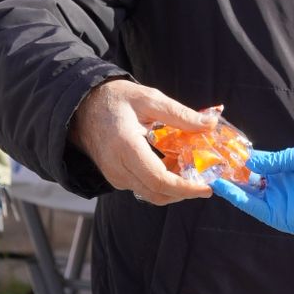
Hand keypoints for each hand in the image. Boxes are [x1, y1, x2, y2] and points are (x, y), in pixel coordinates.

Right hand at [69, 80, 217, 206]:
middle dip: (186, 192)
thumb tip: (211, 124)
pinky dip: (164, 184)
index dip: (185, 188)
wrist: (82, 108)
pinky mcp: (116, 179)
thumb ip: (180, 114)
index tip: (207, 188)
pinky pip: (144, 188)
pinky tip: (176, 167)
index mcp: (125, 146)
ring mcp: (115, 176)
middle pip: (157, 193)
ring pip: (152, 194)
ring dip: (176, 189)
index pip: (158, 179)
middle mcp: (117, 168)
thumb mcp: (149, 99)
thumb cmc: (116, 99)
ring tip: (195, 172)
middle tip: (209, 181)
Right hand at [211, 146, 293, 240]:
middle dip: (230, 170)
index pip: (258, 163)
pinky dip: (236, 196)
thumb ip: (276, 159)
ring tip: (208, 171)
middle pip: (248, 178)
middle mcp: (277, 186)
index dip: (241, 158)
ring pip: (245, 192)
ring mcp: (275, 201)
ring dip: (228, 183)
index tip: (223, 149)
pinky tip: (221, 185)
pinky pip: (251, 206)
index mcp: (285, 170)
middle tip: (209, 160)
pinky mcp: (275, 215)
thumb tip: (249, 160)